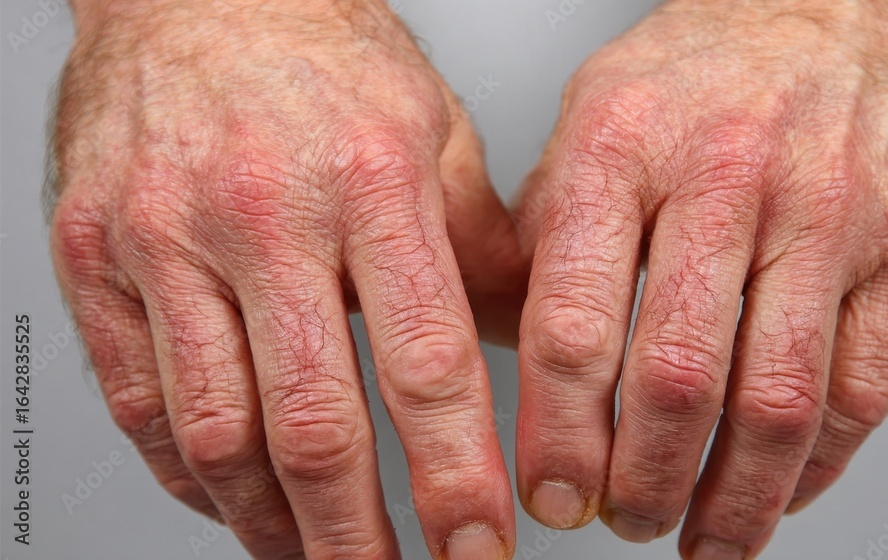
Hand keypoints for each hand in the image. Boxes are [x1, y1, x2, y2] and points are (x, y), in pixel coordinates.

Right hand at [49, 1, 524, 557]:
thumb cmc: (322, 57)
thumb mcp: (432, 131)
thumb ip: (480, 247)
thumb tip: (530, 347)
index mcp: (367, 181)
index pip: (424, 364)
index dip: (455, 474)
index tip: (479, 543)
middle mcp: (262, 215)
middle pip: (313, 424)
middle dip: (358, 535)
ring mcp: (165, 240)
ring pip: (217, 431)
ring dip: (272, 522)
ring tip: (314, 556)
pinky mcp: (96, 258)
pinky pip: (139, 399)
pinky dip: (188, 472)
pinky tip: (229, 498)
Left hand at [513, 0, 887, 556]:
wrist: (834, 9)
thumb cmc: (698, 77)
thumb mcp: (588, 125)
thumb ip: (544, 238)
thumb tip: (505, 359)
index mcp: (623, 148)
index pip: (575, 325)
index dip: (559, 435)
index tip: (550, 493)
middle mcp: (728, 176)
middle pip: (678, 379)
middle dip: (645, 484)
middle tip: (626, 521)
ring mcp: (829, 211)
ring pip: (779, 403)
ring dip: (734, 500)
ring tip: (701, 537)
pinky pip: (863, 388)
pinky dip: (817, 464)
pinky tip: (779, 487)